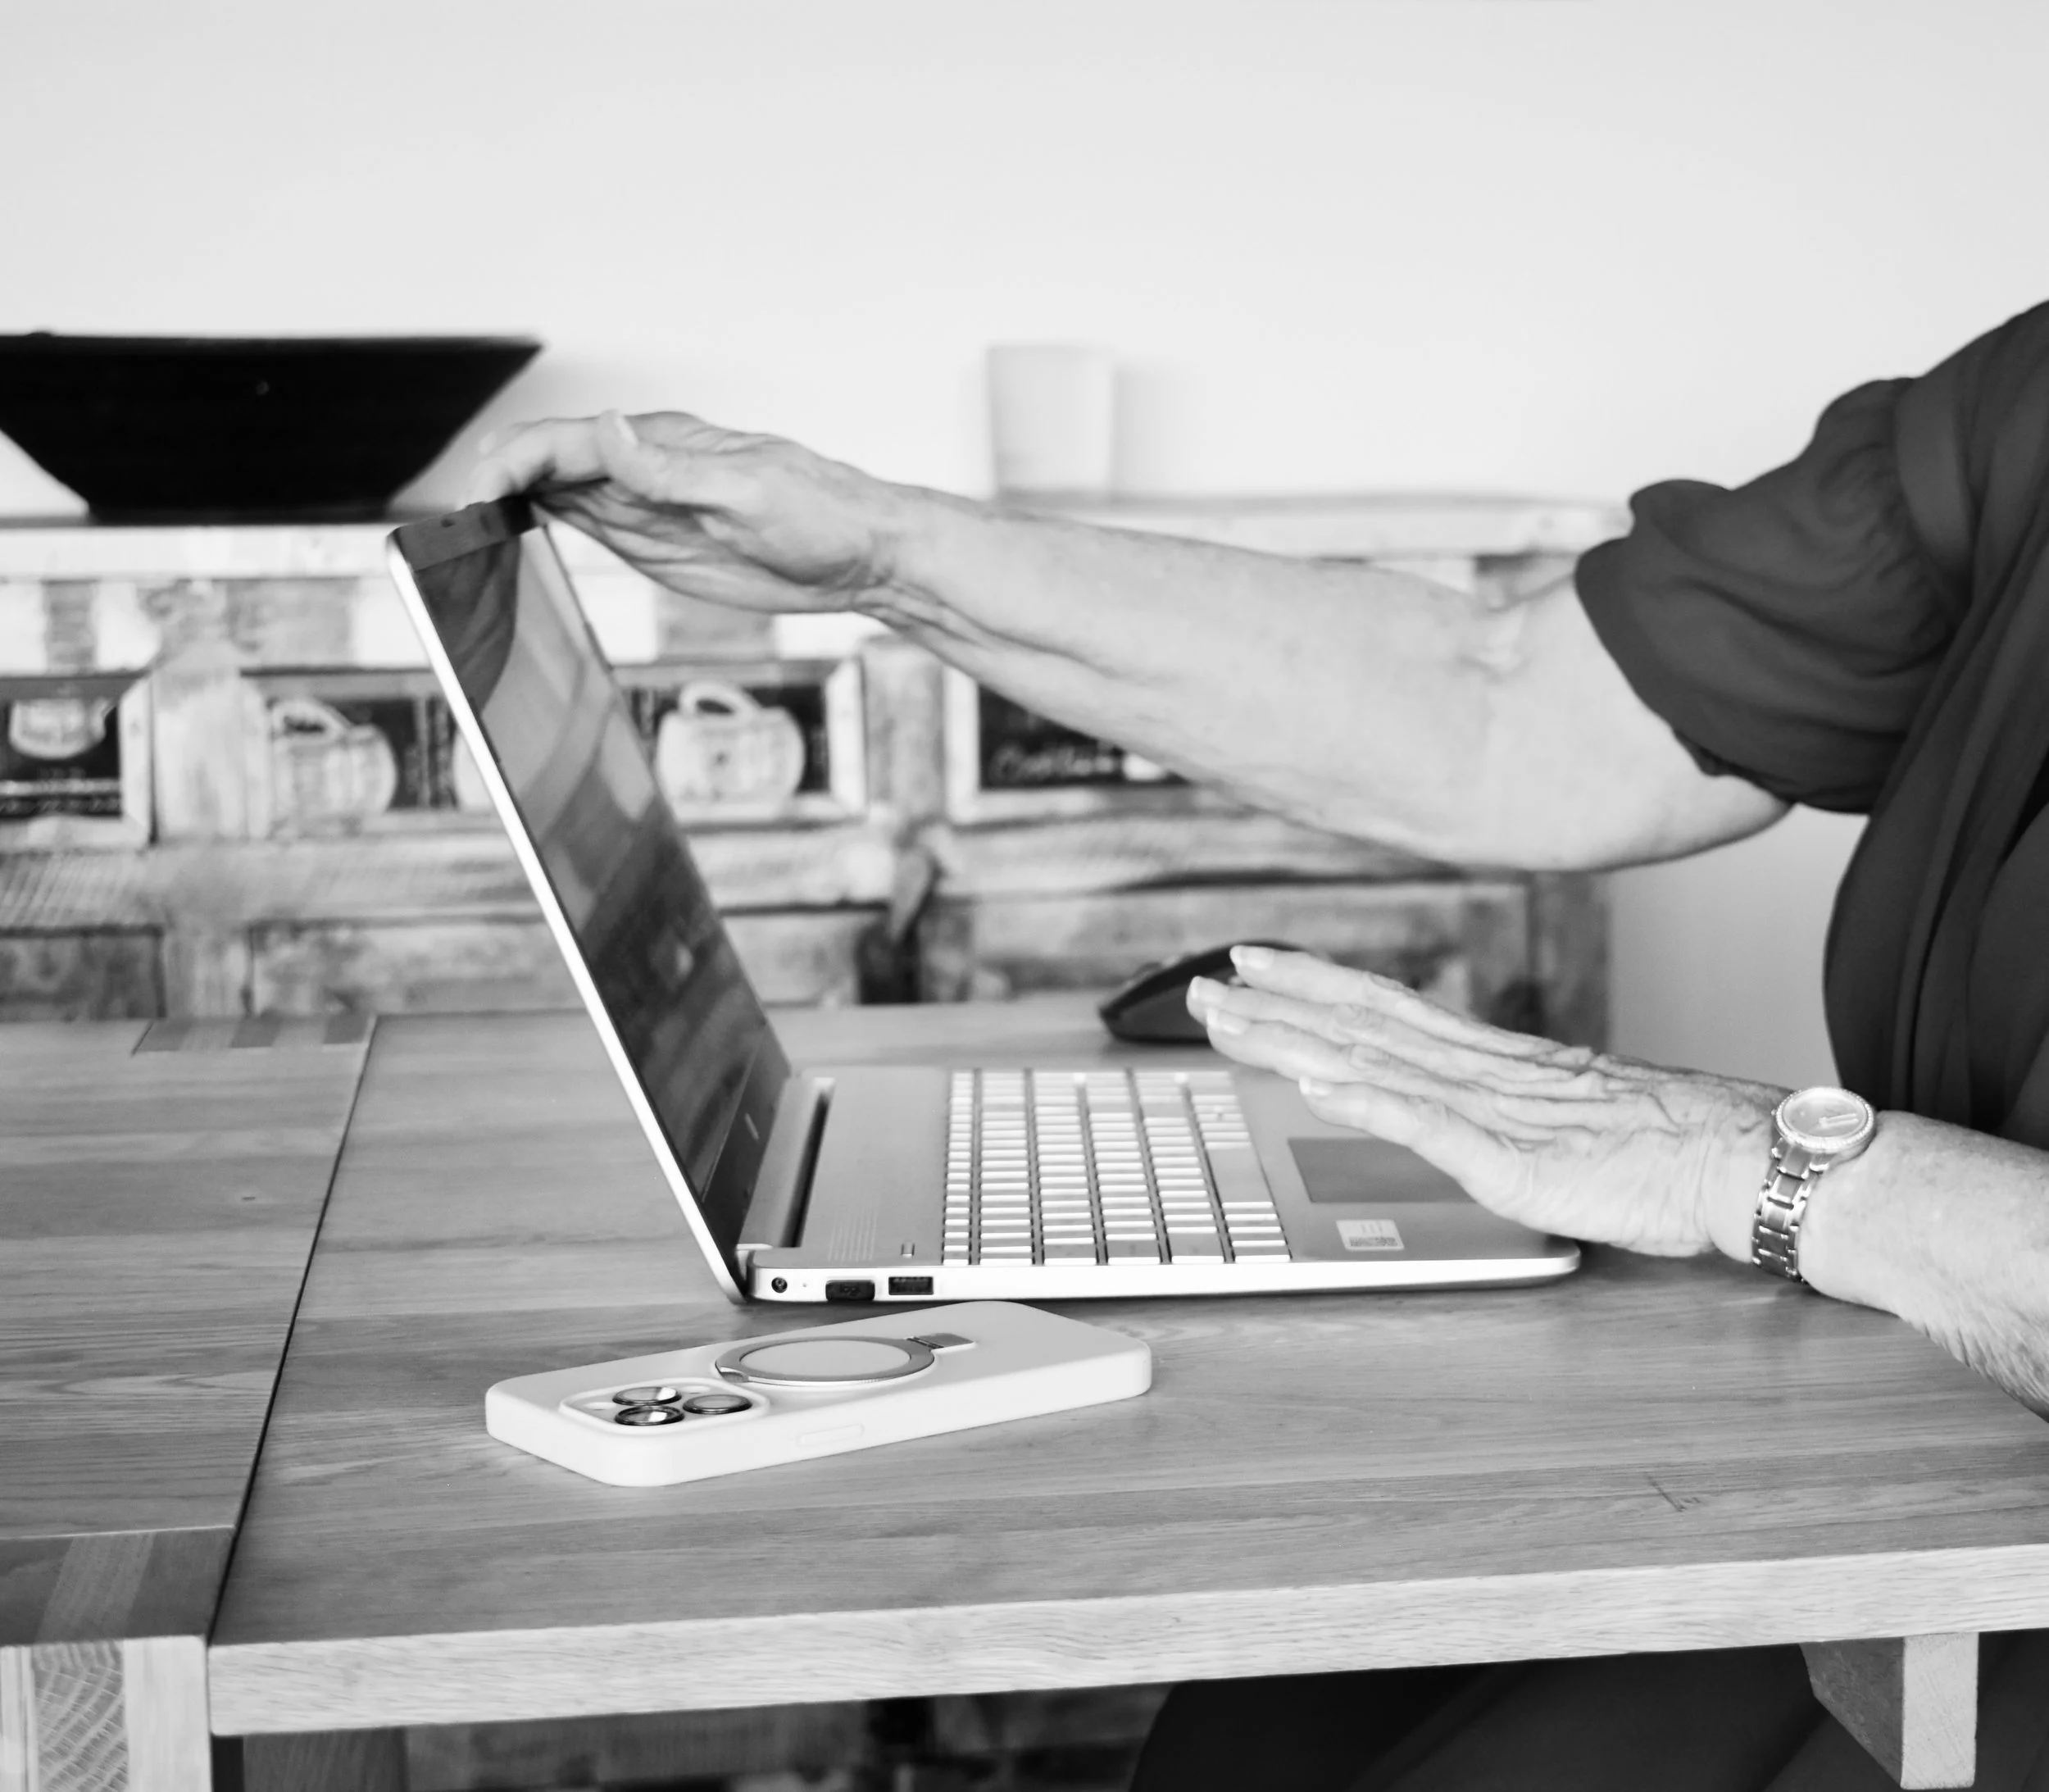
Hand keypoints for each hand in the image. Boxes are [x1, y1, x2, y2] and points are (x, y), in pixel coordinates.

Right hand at [468, 410, 910, 613]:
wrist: (861, 554)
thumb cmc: (820, 514)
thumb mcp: (748, 491)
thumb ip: (671, 469)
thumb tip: (609, 429)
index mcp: (662, 443)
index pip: (565, 441)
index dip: (513, 462)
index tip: (480, 496)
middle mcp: (642, 467)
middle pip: (546, 462)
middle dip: (495, 480)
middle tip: (457, 522)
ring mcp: (644, 505)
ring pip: (555, 491)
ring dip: (509, 501)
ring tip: (464, 533)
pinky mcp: (653, 541)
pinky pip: (584, 524)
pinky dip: (540, 525)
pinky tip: (512, 538)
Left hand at [1187, 947, 1779, 1258]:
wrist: (1743, 1159)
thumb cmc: (1668, 1147)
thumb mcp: (1566, 1122)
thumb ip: (1505, 1114)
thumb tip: (1454, 1114)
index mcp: (1495, 1062)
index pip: (1385, 1009)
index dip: (1314, 983)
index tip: (1253, 962)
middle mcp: (1484, 1072)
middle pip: (1360, 1024)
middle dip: (1275, 1004)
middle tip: (1200, 984)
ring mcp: (1495, 1112)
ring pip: (1375, 1062)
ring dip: (1293, 1040)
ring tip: (1228, 1020)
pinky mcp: (1515, 1162)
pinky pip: (1430, 1126)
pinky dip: (1369, 1101)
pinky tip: (1316, 1084)